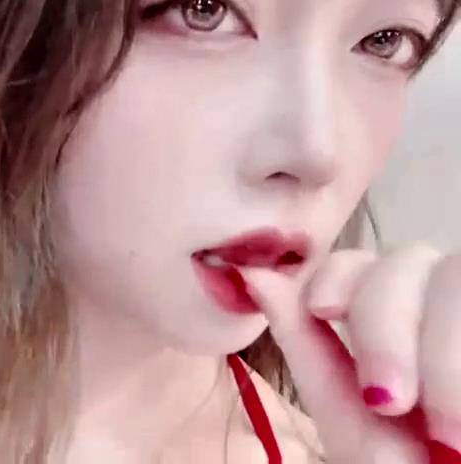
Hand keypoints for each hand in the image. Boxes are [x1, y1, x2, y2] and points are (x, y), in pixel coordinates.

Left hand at [238, 244, 460, 462]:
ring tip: (451, 431)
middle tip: (391, 402)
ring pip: (456, 276)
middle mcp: (444, 310)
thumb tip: (250, 272)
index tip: (322, 308)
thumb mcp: (351, 417)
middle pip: (406, 262)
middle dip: (386, 328)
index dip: (338, 272)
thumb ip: (305, 343)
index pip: (361, 260)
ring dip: (443, 354)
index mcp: (396, 324)